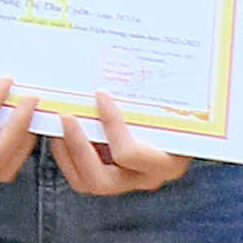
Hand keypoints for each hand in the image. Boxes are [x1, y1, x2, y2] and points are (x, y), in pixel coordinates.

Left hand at [50, 94, 195, 196]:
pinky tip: (60, 129)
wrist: (185, 131)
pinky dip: (65, 154)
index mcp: (168, 162)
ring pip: (85, 182)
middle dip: (77, 147)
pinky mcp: (110, 177)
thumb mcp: (174, 105)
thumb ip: (162, 94)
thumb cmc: (182, 113)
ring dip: (66, 151)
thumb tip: (148, 61)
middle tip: (65, 116)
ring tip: (58, 122)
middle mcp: (146, 179)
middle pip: (101, 180)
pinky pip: (80, 175)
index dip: (111, 124)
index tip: (100, 93)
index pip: (129, 153)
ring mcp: (126, 182)